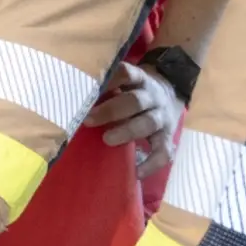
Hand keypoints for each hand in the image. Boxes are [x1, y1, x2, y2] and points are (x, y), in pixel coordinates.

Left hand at [84, 62, 182, 177]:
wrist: (174, 91)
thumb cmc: (136, 90)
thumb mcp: (126, 82)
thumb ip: (106, 89)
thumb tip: (72, 99)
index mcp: (139, 80)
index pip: (126, 73)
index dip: (110, 80)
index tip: (89, 88)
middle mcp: (152, 97)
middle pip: (135, 101)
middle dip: (112, 110)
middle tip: (89, 120)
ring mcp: (162, 117)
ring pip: (148, 123)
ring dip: (127, 131)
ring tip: (107, 140)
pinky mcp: (169, 137)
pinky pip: (164, 152)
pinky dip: (151, 164)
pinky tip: (136, 172)